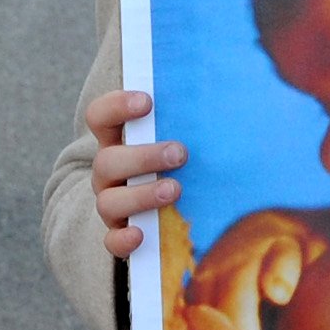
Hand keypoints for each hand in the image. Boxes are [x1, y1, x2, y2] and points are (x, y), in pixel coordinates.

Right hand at [85, 89, 182, 257]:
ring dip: (141, 195)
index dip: (116, 106)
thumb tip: (230, 89)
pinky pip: (112, 240)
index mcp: (117, 140)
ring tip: (174, 190)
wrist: (166, 205)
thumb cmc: (178, 158)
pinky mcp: (119, 233)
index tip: (147, 102)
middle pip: (107, 161)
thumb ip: (192, 116)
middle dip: (143, 157)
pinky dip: (123, 239)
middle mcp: (108, 171)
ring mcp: (111, 202)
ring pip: (108, 201)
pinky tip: (141, 234)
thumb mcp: (181, 134)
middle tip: (180, 153)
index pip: (100, 116)